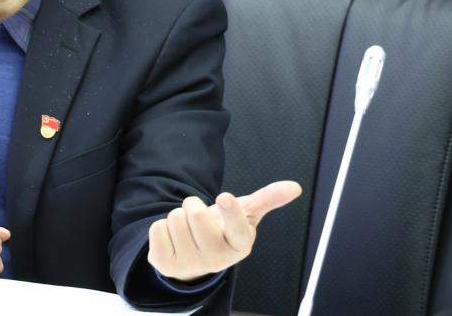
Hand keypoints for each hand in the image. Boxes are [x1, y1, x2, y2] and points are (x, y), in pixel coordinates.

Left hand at [147, 181, 301, 281]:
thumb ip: (267, 200)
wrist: (195, 257)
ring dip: (179, 216)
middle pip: (195, 214)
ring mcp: (190, 264)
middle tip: (201, 217)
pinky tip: (174, 238)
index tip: (225, 197)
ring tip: (189, 229)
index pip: (237, 228)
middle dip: (194, 206)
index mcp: (240, 245)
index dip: (230, 212)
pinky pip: (157, 228)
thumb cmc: (222, 231)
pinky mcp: (165, 265)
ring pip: (175, 217)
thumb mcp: (244, 215)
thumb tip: (294, 187)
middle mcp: (217, 259)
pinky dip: (163, 227)